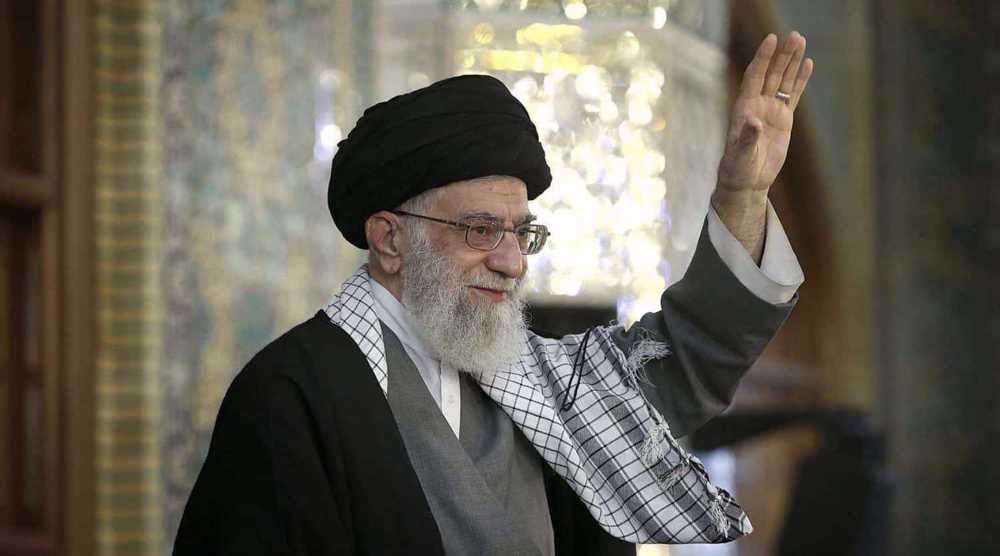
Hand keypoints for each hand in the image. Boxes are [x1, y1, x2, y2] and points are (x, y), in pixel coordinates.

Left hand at [716, 32, 813, 196]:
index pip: (754, 76)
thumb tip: (755, 121)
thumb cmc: (738, 168)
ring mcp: (771, 110)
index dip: (763, 58)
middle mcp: (757, 104)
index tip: (770, 40)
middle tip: (795, 35)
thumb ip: (748, 138)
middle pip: (771, 74)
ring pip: (783, 81)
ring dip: (792, 61)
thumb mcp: (741, 155)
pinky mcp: (783, 119)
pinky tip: (808, 64)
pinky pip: (793, 95)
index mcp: (744, 108)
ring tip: (801, 40)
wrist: (747, 180)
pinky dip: (800, 80)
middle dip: (782, 55)